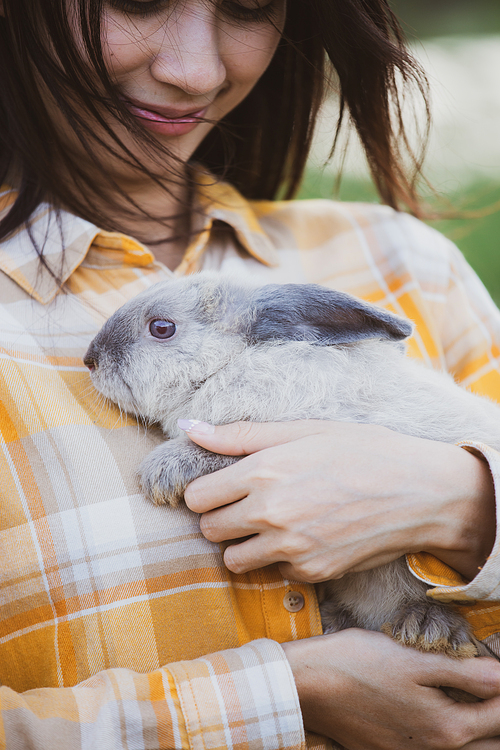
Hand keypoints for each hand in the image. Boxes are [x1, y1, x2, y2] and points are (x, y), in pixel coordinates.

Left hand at [183, 420, 495, 580]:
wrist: (419, 491)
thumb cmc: (363, 451)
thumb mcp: (303, 430)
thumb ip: (240, 434)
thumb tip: (188, 428)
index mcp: (263, 472)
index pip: (196, 498)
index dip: (206, 492)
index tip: (223, 487)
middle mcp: (270, 514)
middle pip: (209, 530)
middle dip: (222, 517)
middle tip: (249, 504)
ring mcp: (291, 548)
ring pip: (233, 560)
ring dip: (244, 545)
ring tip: (273, 524)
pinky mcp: (312, 573)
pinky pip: (274, 573)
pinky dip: (281, 560)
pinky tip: (306, 538)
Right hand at [281, 630, 499, 748]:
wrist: (308, 685)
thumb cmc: (359, 665)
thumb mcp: (415, 660)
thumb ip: (465, 673)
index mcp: (447, 727)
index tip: (496, 668)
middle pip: (489, 742)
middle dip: (495, 714)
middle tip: (490, 688)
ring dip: (476, 728)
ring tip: (473, 701)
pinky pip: (433, 749)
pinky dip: (447, 734)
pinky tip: (438, 709)